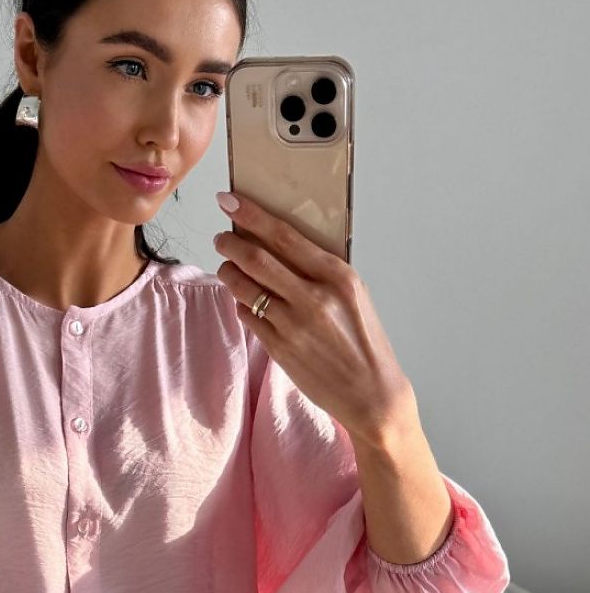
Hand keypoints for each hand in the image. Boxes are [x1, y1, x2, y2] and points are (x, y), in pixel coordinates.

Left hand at [213, 189, 412, 441]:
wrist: (371, 393)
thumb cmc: (364, 340)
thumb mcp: (353, 294)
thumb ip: (321, 269)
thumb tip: (281, 243)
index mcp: (337, 276)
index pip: (284, 235)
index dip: (251, 215)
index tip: (228, 200)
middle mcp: (313, 297)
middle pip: (255, 258)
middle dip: (230, 243)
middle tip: (221, 238)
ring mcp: (293, 324)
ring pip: (243, 287)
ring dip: (228, 272)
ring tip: (227, 266)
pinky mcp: (278, 348)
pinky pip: (246, 315)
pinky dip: (239, 302)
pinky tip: (243, 299)